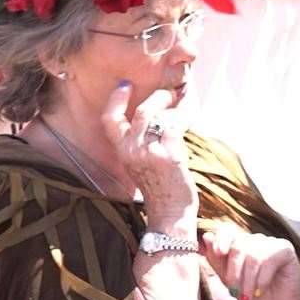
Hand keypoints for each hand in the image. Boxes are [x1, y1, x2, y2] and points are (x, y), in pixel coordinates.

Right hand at [104, 80, 195, 219]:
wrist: (168, 215)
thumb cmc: (159, 190)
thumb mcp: (140, 166)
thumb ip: (141, 145)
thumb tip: (156, 120)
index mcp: (123, 152)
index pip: (109, 120)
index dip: (115, 99)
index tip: (125, 85)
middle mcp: (131, 150)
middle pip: (141, 111)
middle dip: (158, 97)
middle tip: (170, 93)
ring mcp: (149, 152)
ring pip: (157, 115)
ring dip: (172, 104)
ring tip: (181, 101)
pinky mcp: (168, 155)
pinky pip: (174, 125)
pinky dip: (184, 116)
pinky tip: (189, 115)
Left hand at [201, 222, 299, 299]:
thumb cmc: (252, 295)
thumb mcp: (230, 281)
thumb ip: (217, 260)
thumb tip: (207, 236)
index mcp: (239, 244)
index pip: (228, 231)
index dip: (222, 239)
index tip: (219, 253)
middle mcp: (255, 240)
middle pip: (238, 247)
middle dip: (234, 273)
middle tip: (234, 292)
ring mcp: (271, 243)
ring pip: (253, 256)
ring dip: (249, 281)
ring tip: (248, 296)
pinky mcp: (285, 250)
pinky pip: (269, 260)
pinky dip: (262, 279)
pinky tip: (261, 290)